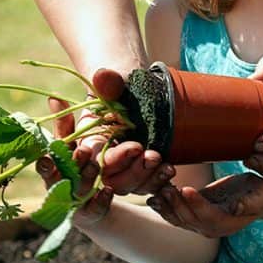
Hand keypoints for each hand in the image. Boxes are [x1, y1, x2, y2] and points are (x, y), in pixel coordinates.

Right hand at [35, 96, 112, 226]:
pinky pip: (96, 209)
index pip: (46, 167)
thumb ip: (63, 125)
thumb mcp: (70, 144)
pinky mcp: (91, 213)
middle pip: (65, 178)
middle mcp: (62, 187)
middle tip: (84, 151)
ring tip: (97, 165)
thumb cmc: (76, 165)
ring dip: (88, 176)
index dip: (46, 164)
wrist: (91, 203)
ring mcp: (75, 202)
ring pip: (80, 191)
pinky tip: (109, 190)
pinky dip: (102, 200)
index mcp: (54, 170)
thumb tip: (53, 97)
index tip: (48, 158)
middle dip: (74, 164)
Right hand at [85, 68, 175, 195]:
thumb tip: (102, 75)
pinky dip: (160, 184)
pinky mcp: (141, 173)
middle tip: (153, 156)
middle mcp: (105, 161)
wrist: (137, 93)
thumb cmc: (122, 87)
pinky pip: (148, 186)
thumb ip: (108, 83)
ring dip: (150, 179)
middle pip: (115, 180)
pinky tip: (171, 175)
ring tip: (167, 167)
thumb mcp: (114, 83)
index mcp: (90, 143)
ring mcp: (124, 169)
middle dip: (135, 172)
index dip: (117, 158)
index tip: (136, 146)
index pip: (98, 160)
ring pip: (133, 186)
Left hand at [147, 172, 262, 237]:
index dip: (196, 203)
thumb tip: (238, 207)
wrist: (257, 198)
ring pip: (178, 219)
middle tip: (166, 187)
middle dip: (176, 204)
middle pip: (189, 218)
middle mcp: (210, 228)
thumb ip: (248, 204)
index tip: (186, 189)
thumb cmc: (259, 195)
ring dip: (166, 207)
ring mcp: (200, 223)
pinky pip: (176, 214)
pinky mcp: (194, 213)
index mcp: (225, 225)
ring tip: (156, 193)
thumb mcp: (258, 197)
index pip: (207, 216)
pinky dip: (164, 207)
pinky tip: (154, 197)